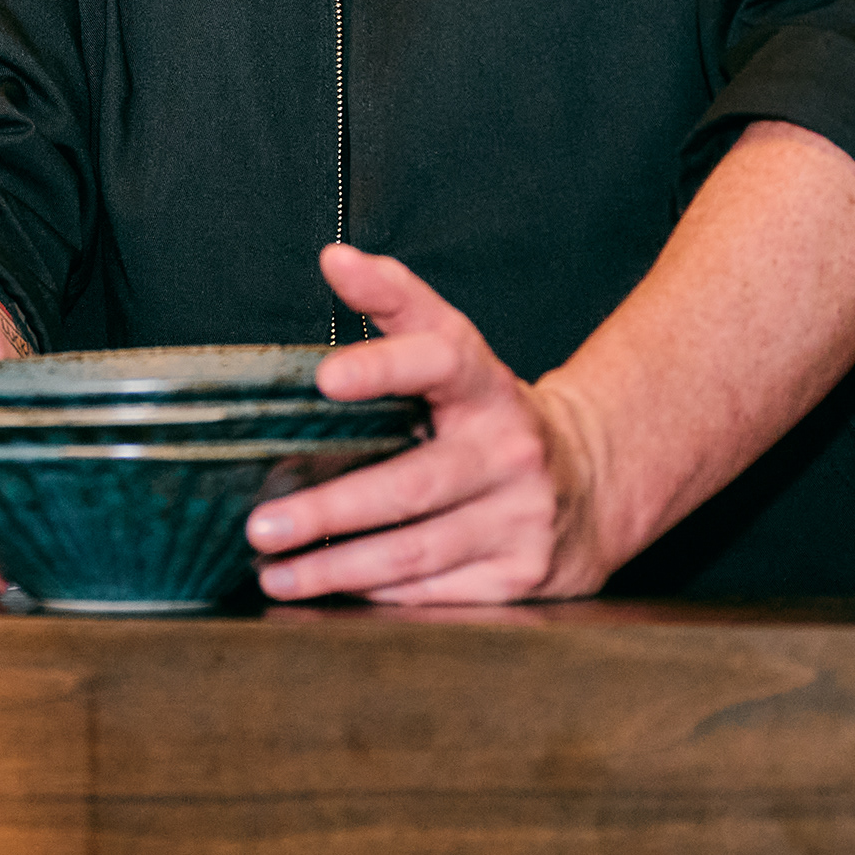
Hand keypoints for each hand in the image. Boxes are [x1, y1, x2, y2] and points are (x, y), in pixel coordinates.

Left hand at [243, 245, 614, 605]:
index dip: (383, 367)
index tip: (325, 377)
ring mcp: (521, 518)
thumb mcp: (455, 351)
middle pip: (411, 485)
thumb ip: (394, 303)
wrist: (590, 481)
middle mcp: (510, 451)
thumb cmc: (489, 414)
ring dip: (339, 567)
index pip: (439, 361)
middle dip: (330, 509)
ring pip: (417, 551)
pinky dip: (378, 595)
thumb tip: (334, 259)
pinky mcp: (522, 574)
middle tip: (264, 524)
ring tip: (277, 573)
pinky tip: (332, 594)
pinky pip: (436, 591)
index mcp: (487, 386)